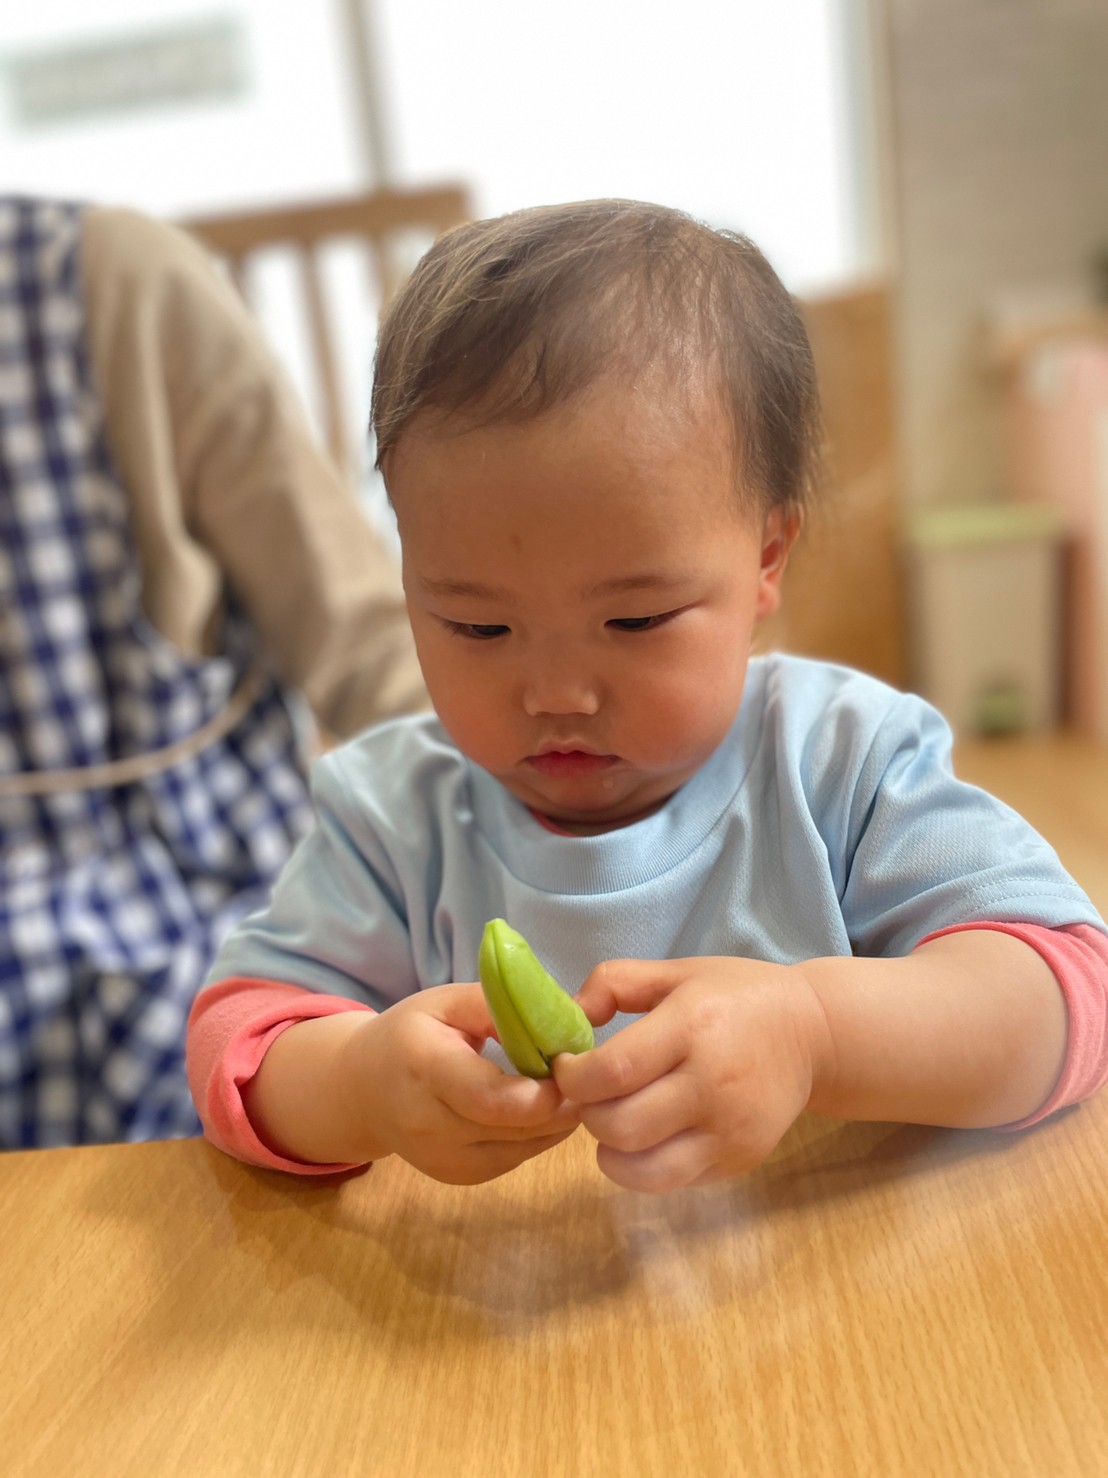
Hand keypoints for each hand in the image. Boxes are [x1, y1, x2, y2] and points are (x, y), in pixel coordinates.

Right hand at [341, 983, 580, 1184]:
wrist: (363, 1090)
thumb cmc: (410, 1034)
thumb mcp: (446, 1002)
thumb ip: (497, 1006)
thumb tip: (555, 1020)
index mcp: (425, 1069)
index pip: (490, 1098)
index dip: (541, 1091)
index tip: (569, 1064)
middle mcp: (430, 1125)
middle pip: (516, 1128)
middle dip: (561, 1104)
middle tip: (584, 1075)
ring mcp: (443, 1160)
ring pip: (524, 1149)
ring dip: (556, 1122)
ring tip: (564, 1088)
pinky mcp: (459, 1177)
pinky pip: (516, 1159)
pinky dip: (538, 1135)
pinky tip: (539, 1109)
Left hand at [552, 957, 827, 1192]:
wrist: (813, 1034)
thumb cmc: (736, 997)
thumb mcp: (676, 972)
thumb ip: (613, 983)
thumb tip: (567, 1018)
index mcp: (693, 1026)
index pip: (613, 1071)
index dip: (573, 1078)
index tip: (568, 1067)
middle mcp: (712, 1083)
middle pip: (620, 1125)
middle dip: (587, 1113)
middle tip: (591, 1094)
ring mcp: (728, 1131)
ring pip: (641, 1168)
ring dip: (609, 1149)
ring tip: (614, 1119)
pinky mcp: (738, 1160)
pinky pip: (670, 1181)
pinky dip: (640, 1168)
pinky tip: (644, 1138)